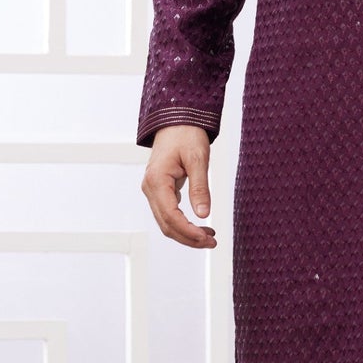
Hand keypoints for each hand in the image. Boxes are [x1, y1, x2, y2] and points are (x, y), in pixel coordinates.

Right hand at [140, 124, 217, 247]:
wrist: (177, 120)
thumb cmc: (187, 135)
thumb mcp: (198, 159)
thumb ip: (200, 188)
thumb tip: (204, 214)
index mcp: (157, 180)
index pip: (170, 216)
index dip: (188, 231)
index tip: (206, 238)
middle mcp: (150, 187)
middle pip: (166, 224)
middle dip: (189, 238)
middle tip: (212, 242)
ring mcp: (153, 190)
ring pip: (166, 222)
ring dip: (186, 233)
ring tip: (209, 237)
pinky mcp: (159, 190)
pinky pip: (168, 214)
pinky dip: (183, 224)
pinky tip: (200, 227)